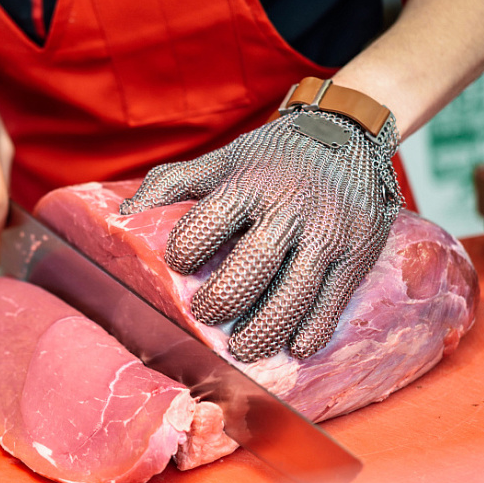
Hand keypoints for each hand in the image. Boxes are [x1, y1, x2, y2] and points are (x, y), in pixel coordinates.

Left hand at [120, 110, 401, 361]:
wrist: (349, 133)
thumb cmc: (272, 155)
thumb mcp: (223, 158)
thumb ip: (173, 183)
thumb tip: (125, 212)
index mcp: (248, 184)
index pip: (207, 225)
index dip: (186, 252)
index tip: (180, 267)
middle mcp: (290, 208)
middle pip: (251, 268)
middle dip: (221, 301)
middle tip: (205, 316)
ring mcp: (328, 233)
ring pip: (294, 294)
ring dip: (264, 330)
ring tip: (243, 349)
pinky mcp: (358, 253)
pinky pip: (334, 301)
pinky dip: (313, 329)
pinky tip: (294, 346)